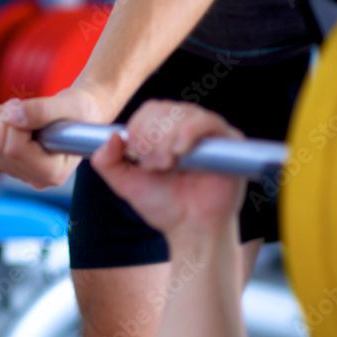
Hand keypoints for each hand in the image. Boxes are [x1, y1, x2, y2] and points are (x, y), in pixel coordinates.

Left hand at [0, 85, 113, 188]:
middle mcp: (35, 178)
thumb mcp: (71, 105)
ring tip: (11, 108)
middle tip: (17, 103)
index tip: (22, 105)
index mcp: (53, 171)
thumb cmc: (80, 112)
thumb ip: (43, 110)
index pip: (16, 149)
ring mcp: (21, 174)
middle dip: (1, 120)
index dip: (12, 122)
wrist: (79, 117)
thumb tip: (13, 117)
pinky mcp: (10, 166)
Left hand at [90, 100, 245, 240]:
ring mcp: (208, 133)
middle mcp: (187, 128)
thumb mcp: (126, 183)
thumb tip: (112, 136)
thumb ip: (107, 162)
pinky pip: (207, 121)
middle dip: (150, 137)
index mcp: (165, 133)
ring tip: (167, 165)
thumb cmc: (163, 205)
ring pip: (182, 113)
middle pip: (164, 109)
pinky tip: (180, 151)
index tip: (138, 156)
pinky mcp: (228, 140)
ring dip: (166, 139)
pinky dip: (188, 132)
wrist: (190, 228)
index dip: (138, 128)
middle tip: (153, 166)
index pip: (149, 110)